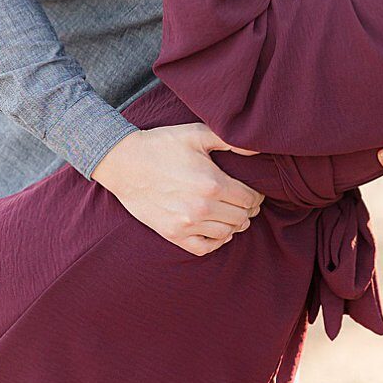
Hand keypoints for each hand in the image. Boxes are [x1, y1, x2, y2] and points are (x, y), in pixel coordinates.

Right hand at [92, 123, 263, 256]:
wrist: (124, 162)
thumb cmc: (161, 144)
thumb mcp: (195, 134)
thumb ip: (229, 140)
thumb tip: (258, 149)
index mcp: (212, 183)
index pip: (250, 199)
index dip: (256, 195)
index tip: (253, 191)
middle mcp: (203, 208)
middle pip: (242, 217)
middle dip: (247, 209)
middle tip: (243, 202)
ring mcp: (187, 224)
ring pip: (227, 233)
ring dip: (234, 224)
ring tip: (231, 214)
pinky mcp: (173, 234)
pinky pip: (205, 248)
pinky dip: (216, 242)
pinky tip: (216, 230)